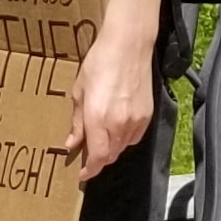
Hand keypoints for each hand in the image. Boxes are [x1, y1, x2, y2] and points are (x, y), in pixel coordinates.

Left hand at [65, 26, 154, 182]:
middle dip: (98, 159)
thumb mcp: (79, 91)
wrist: (128, 46)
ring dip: (110, 149)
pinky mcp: (147, 115)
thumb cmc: (99, 63)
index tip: (81, 175)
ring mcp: (136, 120)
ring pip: (122, 148)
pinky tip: (116, 127)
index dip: (89, 170)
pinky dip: (124, 139)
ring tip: (100, 137)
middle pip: (110, 156)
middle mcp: (118, 123)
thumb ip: (77, 121)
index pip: (97, 158)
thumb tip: (72, 144)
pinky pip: (134, 137)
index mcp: (98, 118)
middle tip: (87, 153)